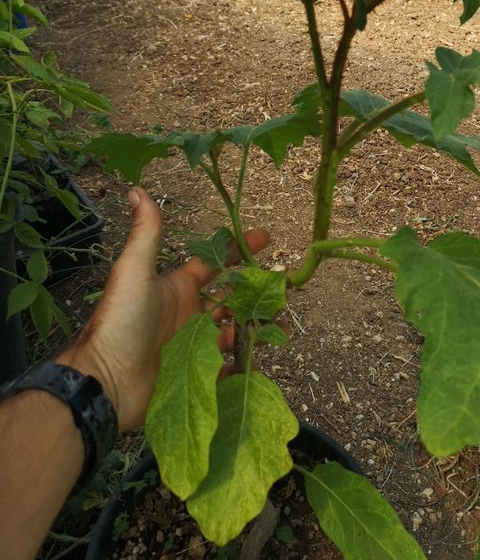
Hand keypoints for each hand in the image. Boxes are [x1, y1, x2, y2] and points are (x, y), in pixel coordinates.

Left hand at [59, 187, 268, 430]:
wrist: (106, 380)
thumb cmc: (120, 321)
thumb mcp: (134, 271)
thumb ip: (146, 232)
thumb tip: (136, 190)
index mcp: (179, 288)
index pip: (216, 263)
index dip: (238, 249)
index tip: (266, 237)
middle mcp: (190, 314)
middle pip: (232, 298)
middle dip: (257, 292)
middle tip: (283, 289)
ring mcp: (195, 345)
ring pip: (235, 331)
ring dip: (257, 326)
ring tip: (278, 328)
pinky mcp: (197, 374)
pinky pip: (227, 369)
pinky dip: (244, 364)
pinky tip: (260, 360)